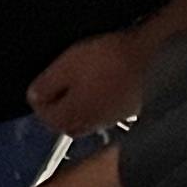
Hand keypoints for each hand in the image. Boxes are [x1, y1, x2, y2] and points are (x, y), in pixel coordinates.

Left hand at [27, 26, 159, 142]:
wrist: (154, 59)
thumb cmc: (109, 60)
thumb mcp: (67, 65)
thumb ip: (45, 84)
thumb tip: (32, 97)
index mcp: (67, 119)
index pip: (42, 113)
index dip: (39, 92)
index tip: (47, 73)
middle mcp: (86, 127)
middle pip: (62, 116)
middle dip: (59, 97)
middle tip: (63, 72)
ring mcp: (107, 122)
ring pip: (83, 112)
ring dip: (79, 96)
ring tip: (85, 72)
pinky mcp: (124, 113)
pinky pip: (102, 107)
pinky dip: (98, 95)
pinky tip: (105, 78)